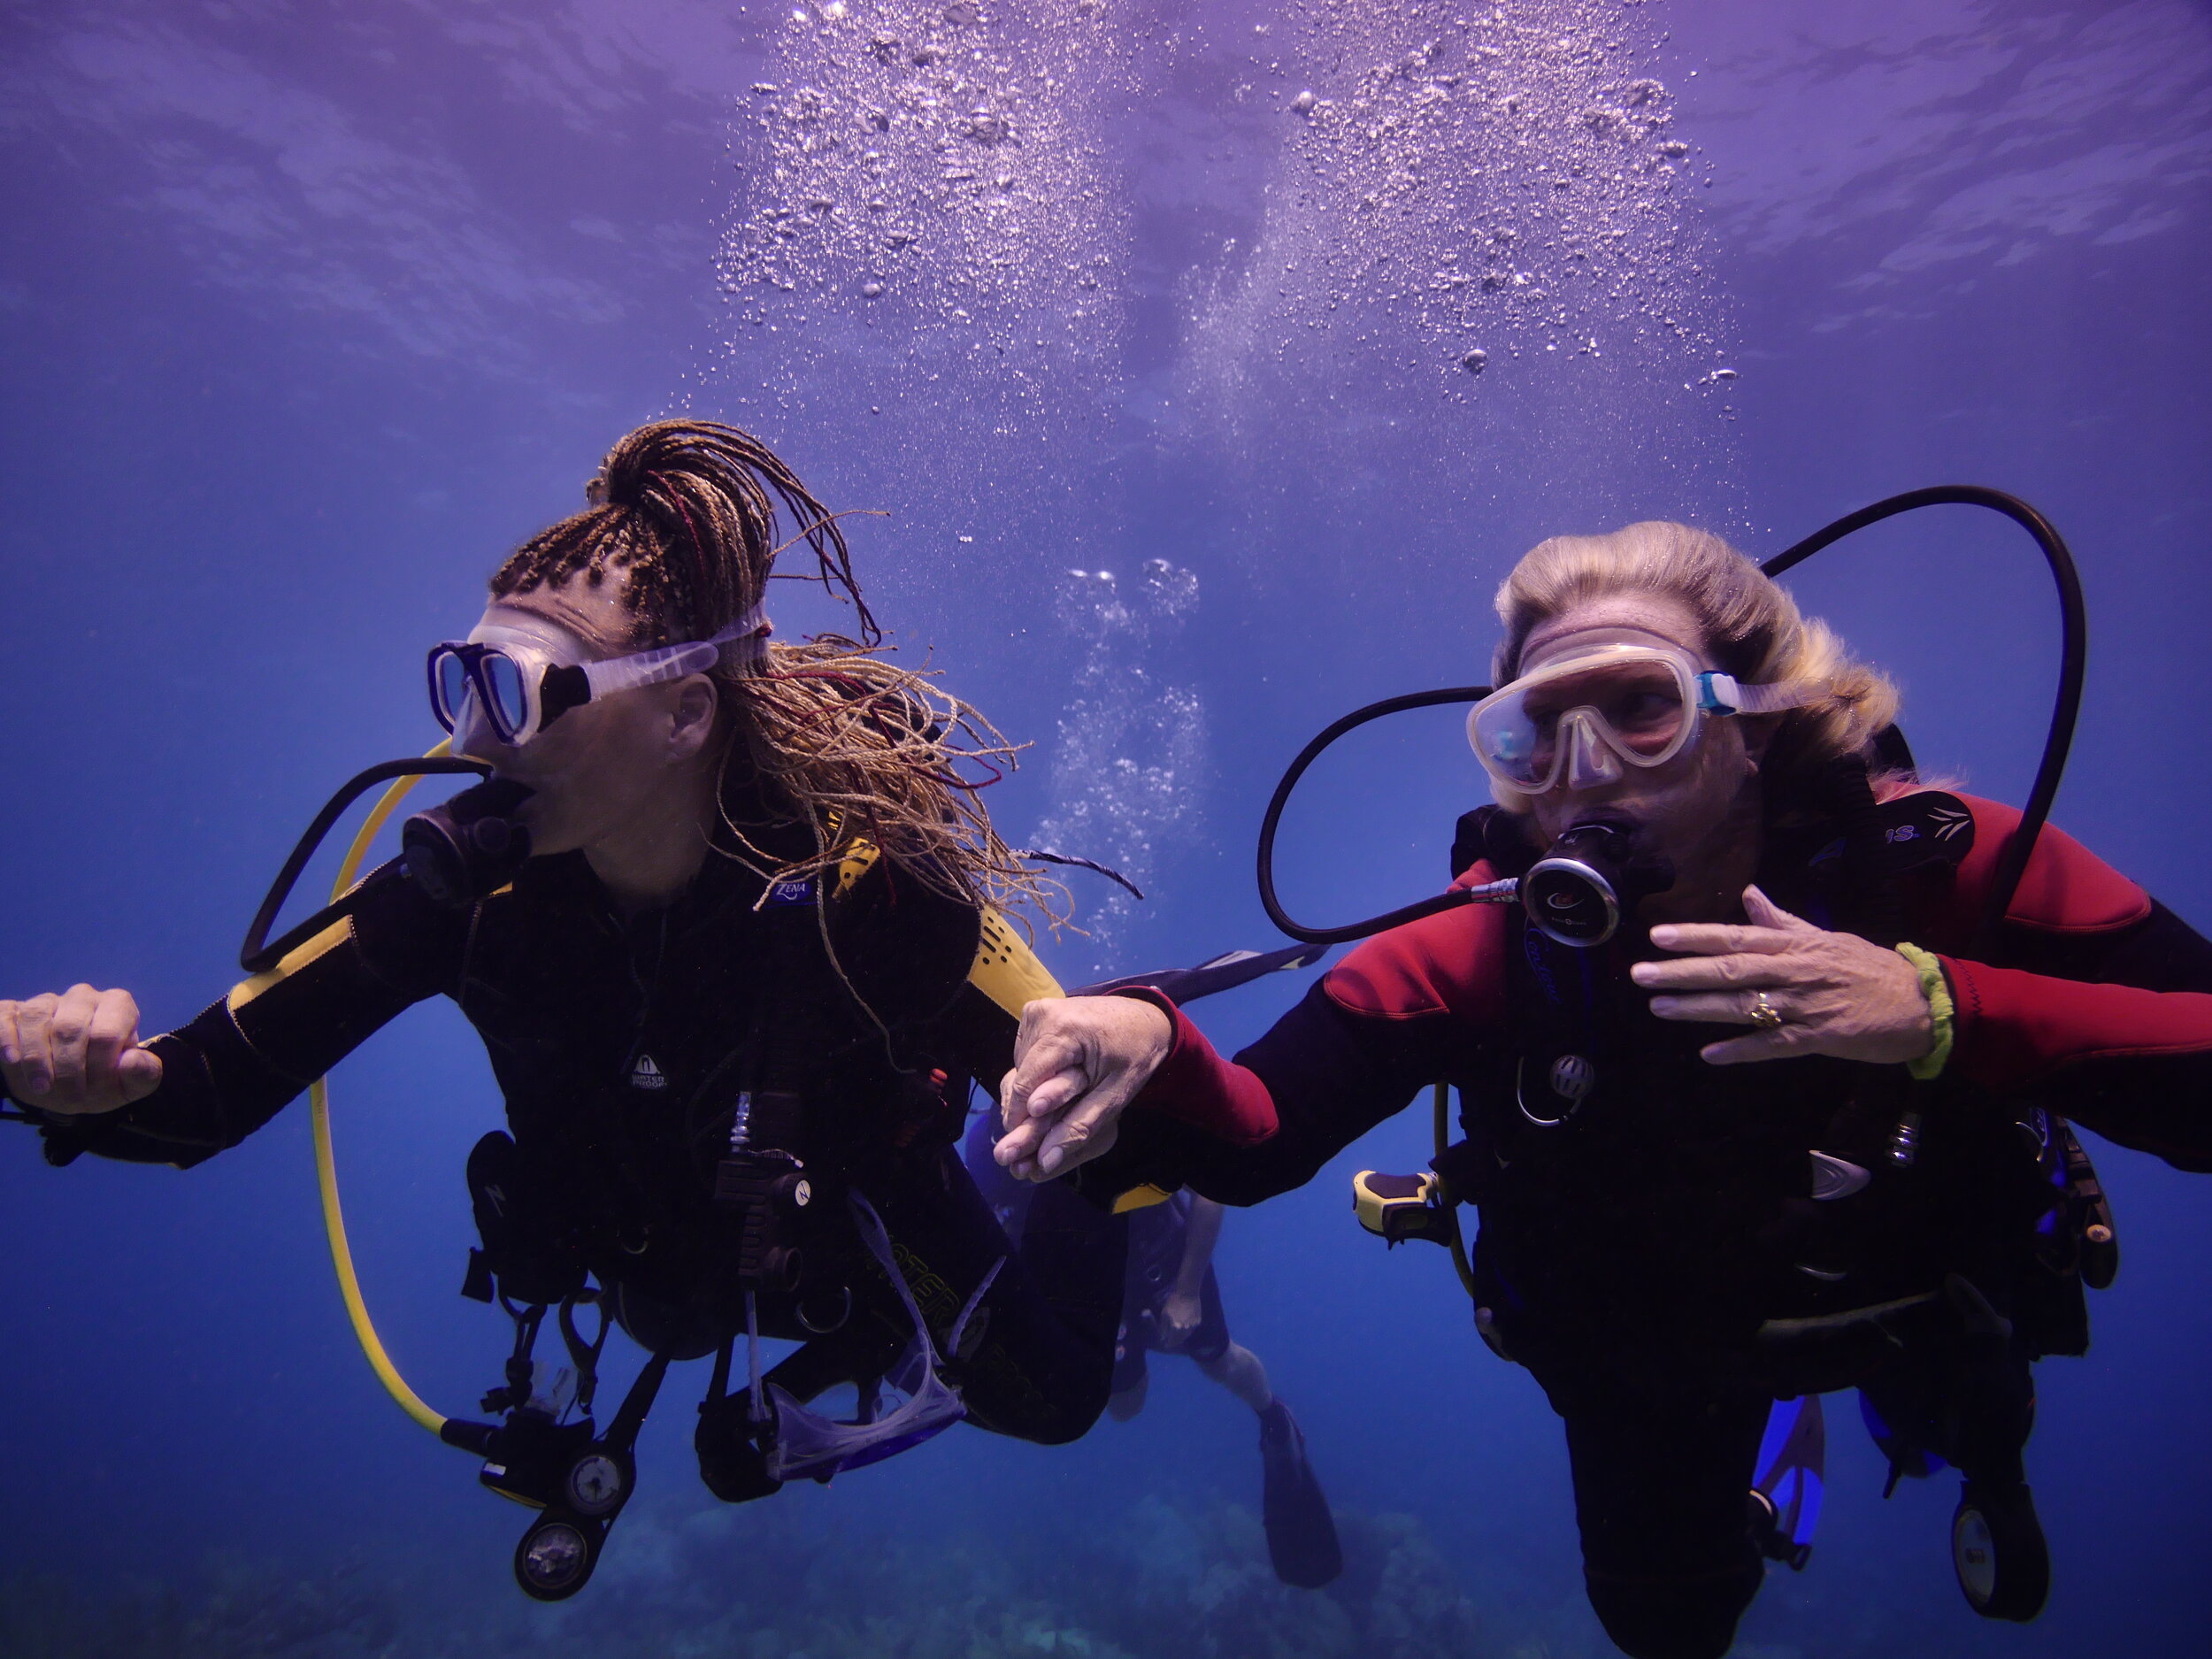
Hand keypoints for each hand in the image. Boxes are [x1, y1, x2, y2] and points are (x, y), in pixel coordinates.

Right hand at [0, 986, 162, 1113]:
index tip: (94, 1094)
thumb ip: (142, 1075)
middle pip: (71, 1028)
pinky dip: (8, 1041)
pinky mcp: (12, 1012)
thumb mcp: (126, 1086)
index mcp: (118, 1006)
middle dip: (69, 1069)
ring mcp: (46, 1002)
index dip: (99, 1068)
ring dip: (37, 1059)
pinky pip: (8, 1019)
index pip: (107, 1034)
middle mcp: (83, 997)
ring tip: (42, 1089)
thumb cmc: (98, 1079)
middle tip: (70, 1099)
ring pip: (37, 1019)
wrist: (57, 1082)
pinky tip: (12, 1062)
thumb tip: (133, 1062)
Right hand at [996, 996, 1173, 1180]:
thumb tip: (1045, 1161)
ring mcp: (1036, 1011)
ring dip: (1031, 1095)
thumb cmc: (1136, 1055)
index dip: (1020, 1122)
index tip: (1021, 1155)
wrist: (1144, 1017)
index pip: (1025, 1085)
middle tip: (1035, 1145)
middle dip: (1026, 1113)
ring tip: (1052, 1112)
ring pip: (1019, 1069)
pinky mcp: (1035, 1014)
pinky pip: (1025, 1057)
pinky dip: (1036, 1077)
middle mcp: (1042, 1015)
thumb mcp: (1114, 1096)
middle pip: (1019, 1078)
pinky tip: (1053, 1086)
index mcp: (1063, 1030)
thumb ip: (1079, 1127)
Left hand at [1155, 1290, 1202, 1351]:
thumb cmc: (1173, 1301)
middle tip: (1171, 1342)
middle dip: (1175, 1342)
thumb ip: (1164, 1326)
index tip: (1165, 1345)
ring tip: (1177, 1336)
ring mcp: (1193, 1326)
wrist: (1187, 1292)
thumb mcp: (1165, 1313)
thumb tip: (1163, 1336)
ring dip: (1181, 1337)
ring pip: (1186, 1335)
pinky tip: (1184, 1328)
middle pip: (1180, 1340)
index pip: (1172, 1341)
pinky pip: (1191, 1329)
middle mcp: (1185, 1329)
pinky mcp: (1198, 1322)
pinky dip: (1187, 1330)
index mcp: (1176, 1327)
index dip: (1168, 1344)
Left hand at [1629, 887, 1934, 1066]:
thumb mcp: (1826, 937)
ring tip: (1659, 1007)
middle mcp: (1795, 971)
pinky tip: (1710, 1054)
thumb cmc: (1870, 967)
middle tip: (1641, 973)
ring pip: (1745, 1005)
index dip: (1696, 935)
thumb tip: (1748, 896)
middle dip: (1683, 970)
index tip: (1658, 936)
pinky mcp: (1820, 1038)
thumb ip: (1783, 921)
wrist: (1922, 1001)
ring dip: (1700, 1007)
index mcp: (1795, 945)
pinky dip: (1742, 1049)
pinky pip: (1774, 1045)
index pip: (1737, 935)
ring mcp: (1806, 1005)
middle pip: (1731, 968)